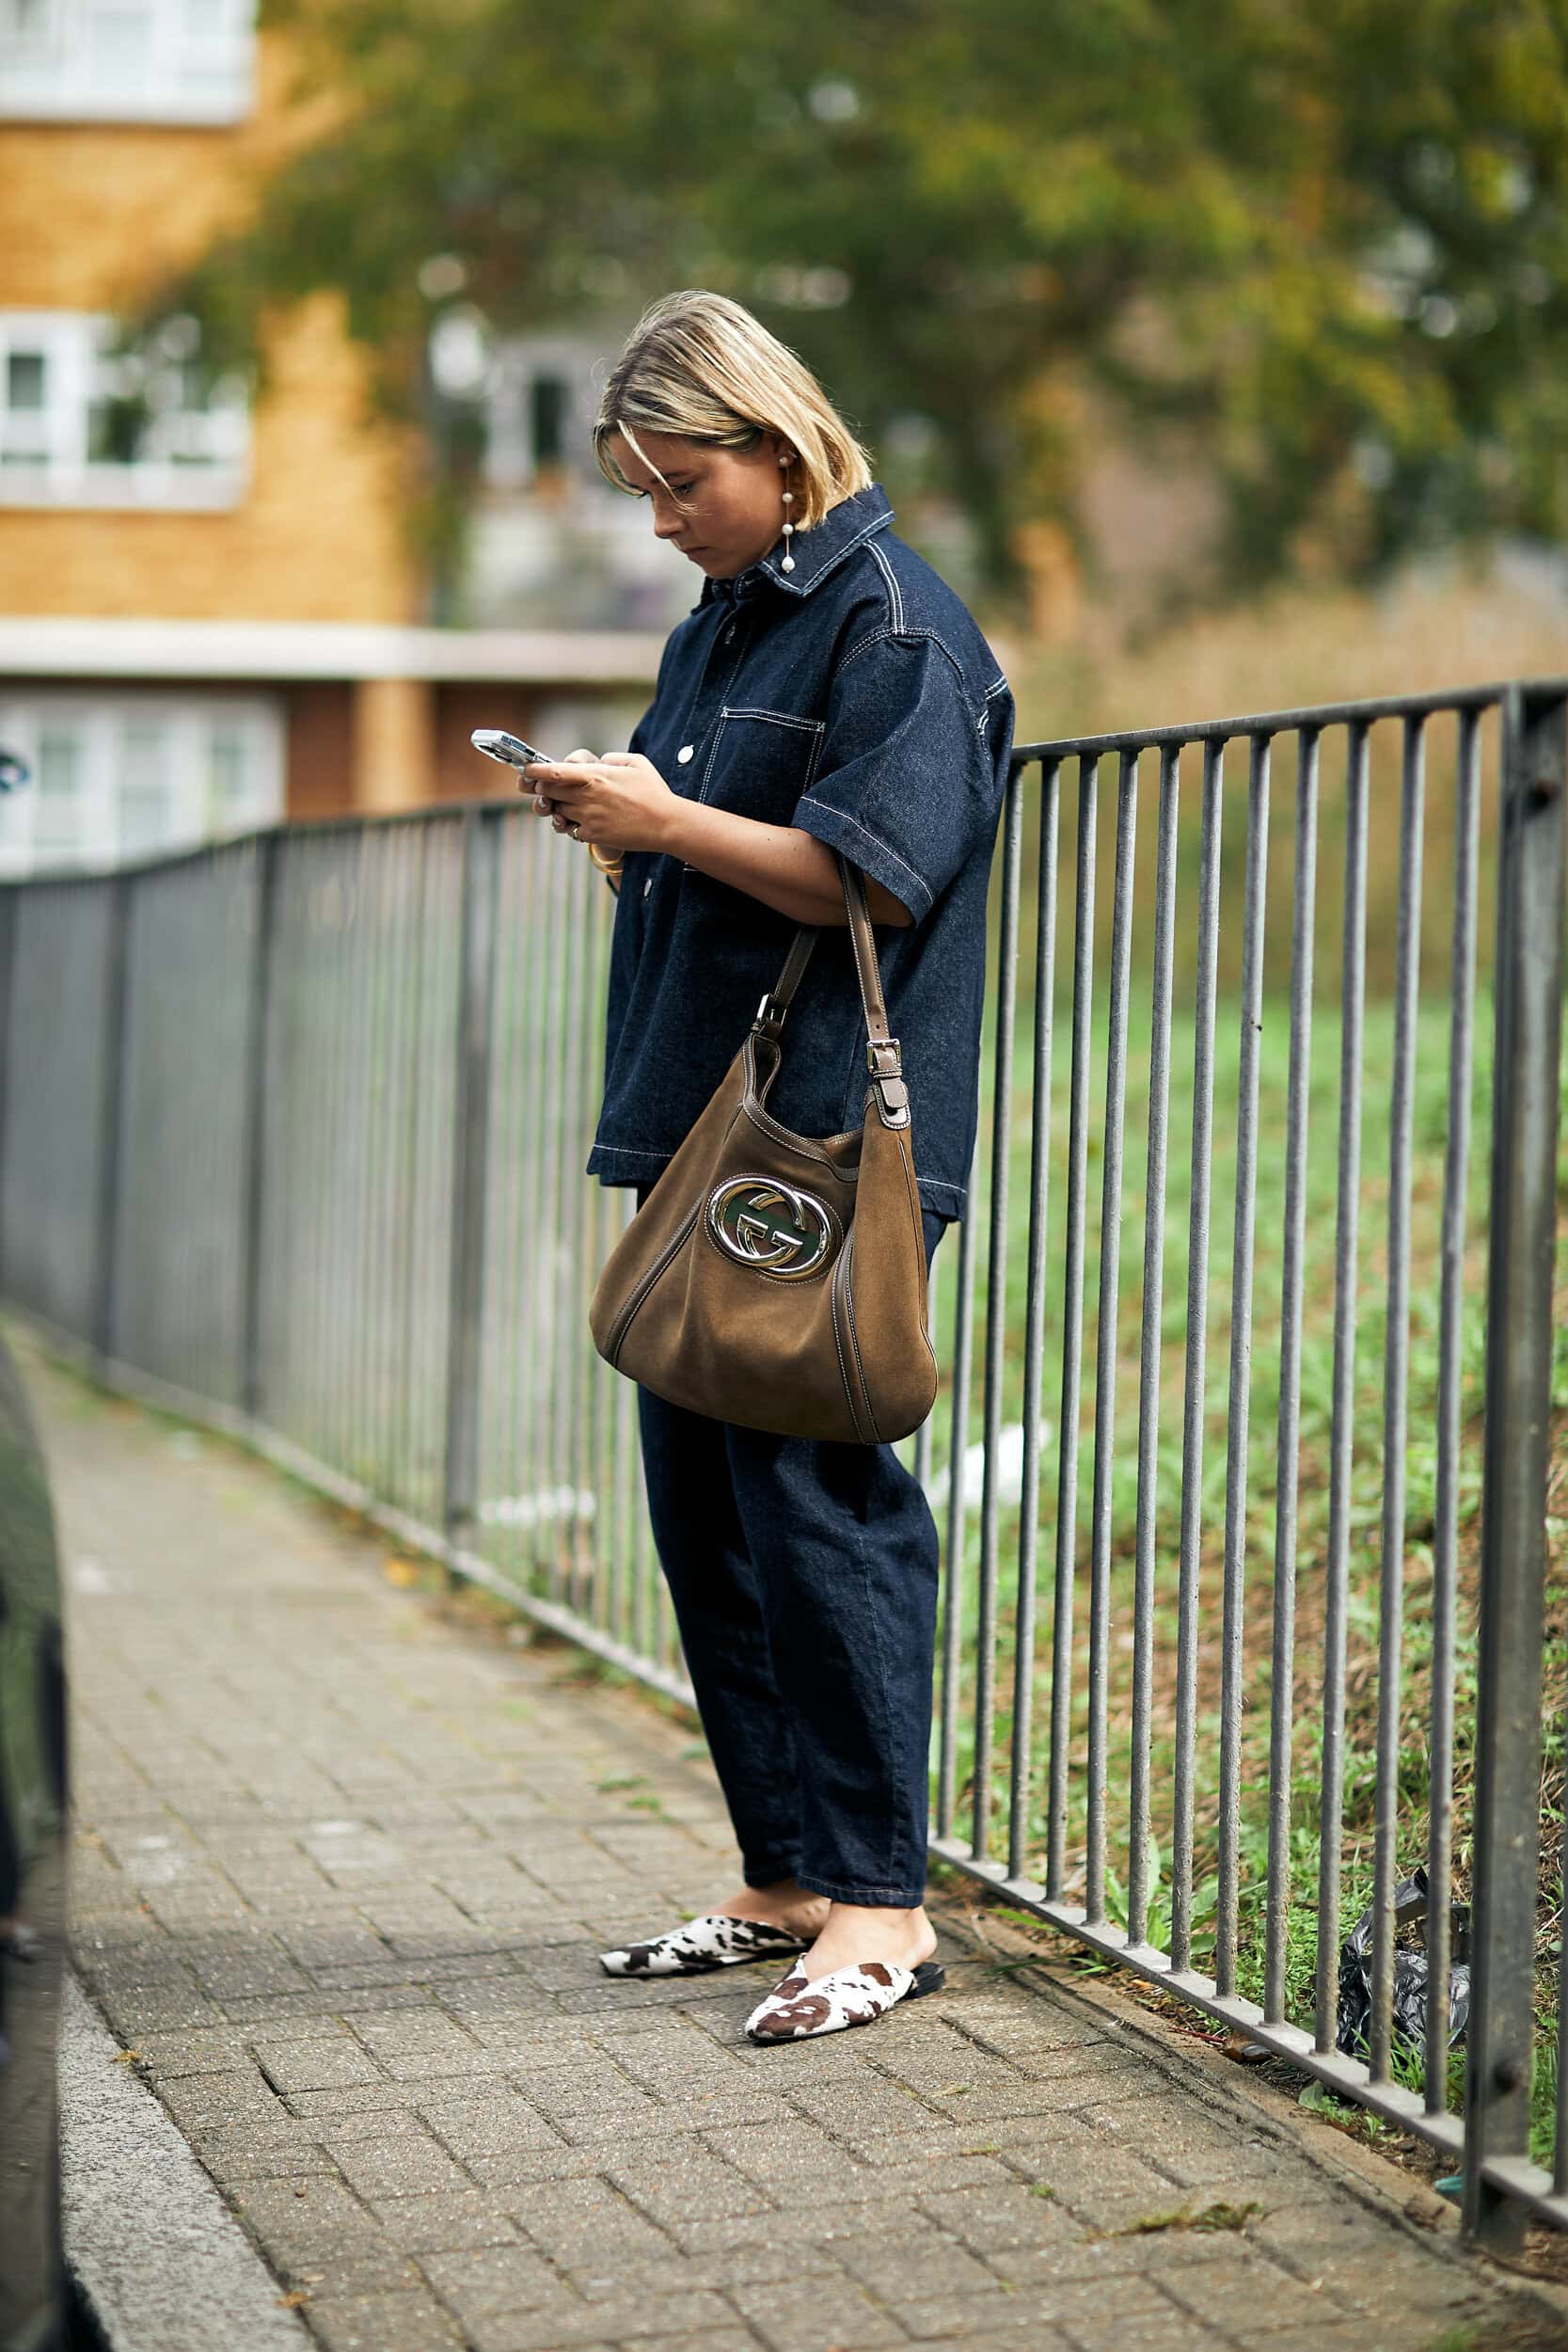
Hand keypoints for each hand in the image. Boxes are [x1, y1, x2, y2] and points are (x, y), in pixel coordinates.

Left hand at [521, 749, 673, 857]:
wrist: (666, 824)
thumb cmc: (653, 791)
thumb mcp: (636, 763)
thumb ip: (611, 758)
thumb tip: (597, 762)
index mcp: (595, 776)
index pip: (554, 772)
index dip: (535, 770)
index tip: (525, 768)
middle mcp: (587, 797)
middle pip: (548, 791)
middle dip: (540, 788)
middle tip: (540, 786)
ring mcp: (588, 818)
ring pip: (558, 811)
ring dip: (558, 807)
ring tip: (570, 803)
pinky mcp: (592, 835)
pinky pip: (571, 829)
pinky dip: (573, 824)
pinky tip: (585, 820)